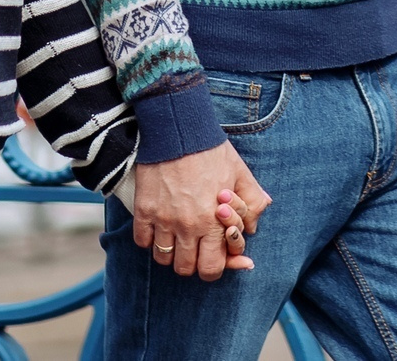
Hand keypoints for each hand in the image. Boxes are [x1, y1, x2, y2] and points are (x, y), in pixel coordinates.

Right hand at [130, 144, 270, 280]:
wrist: (178, 128)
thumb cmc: (212, 151)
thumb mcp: (241, 174)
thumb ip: (253, 203)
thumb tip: (254, 227)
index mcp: (213, 222)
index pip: (212, 268)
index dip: (215, 267)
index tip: (213, 256)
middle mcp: (187, 226)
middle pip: (186, 269)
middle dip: (193, 263)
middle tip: (195, 248)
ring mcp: (163, 219)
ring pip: (163, 259)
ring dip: (170, 253)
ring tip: (177, 237)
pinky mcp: (144, 209)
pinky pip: (142, 241)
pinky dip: (149, 240)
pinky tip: (158, 227)